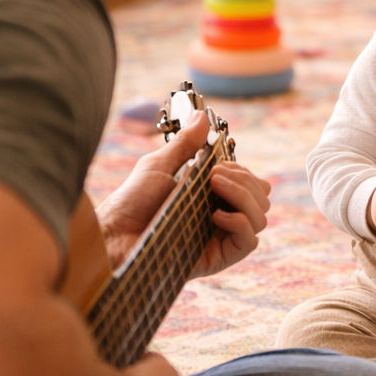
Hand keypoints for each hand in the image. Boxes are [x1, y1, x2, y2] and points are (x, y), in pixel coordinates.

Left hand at [97, 112, 269, 275]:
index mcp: (213, 198)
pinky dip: (240, 222)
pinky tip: (216, 214)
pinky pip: (249, 242)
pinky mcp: (217, 259)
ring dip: (244, 195)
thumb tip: (202, 116)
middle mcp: (222, 218)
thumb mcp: (159, 164)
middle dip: (245, 180)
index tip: (218, 163)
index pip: (252, 185)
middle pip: (262, 199)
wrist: (114, 234)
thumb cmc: (131, 201)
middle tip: (214, 174)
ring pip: (260, 219)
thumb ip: (186, 143)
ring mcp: (220, 239)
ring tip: (213, 184)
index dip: (244, 172)